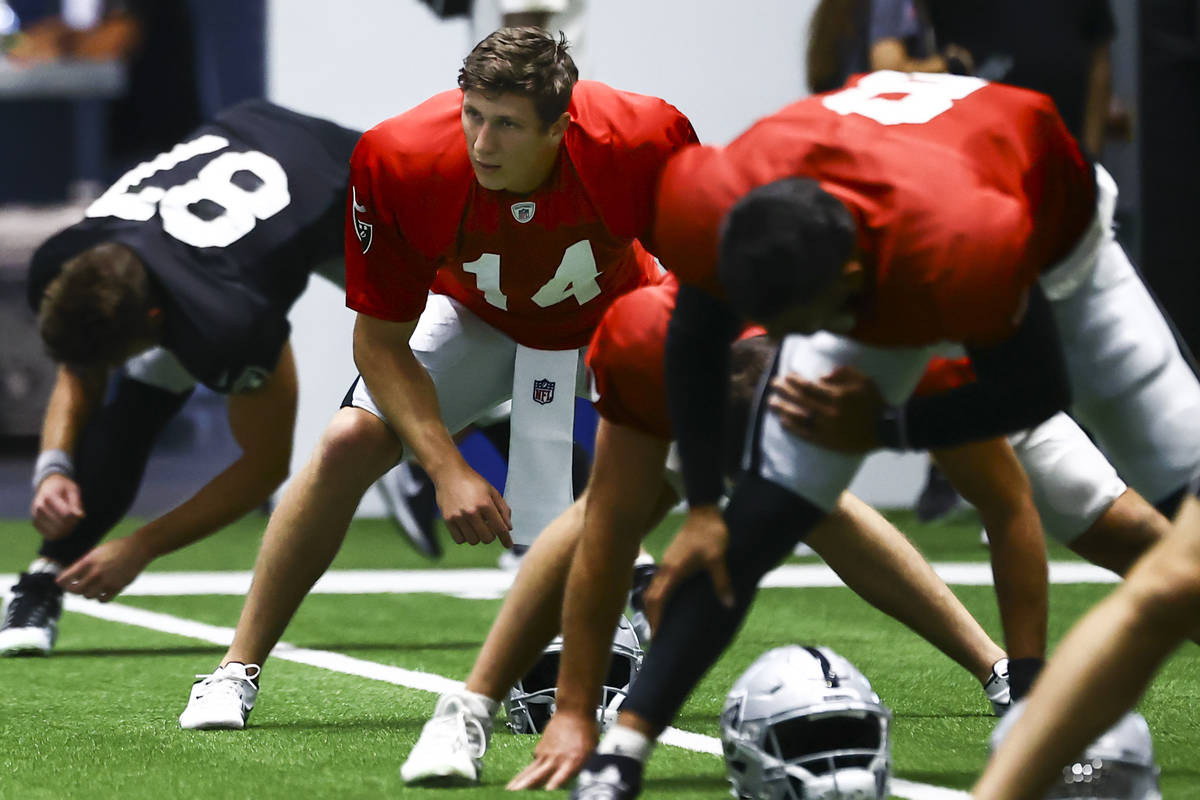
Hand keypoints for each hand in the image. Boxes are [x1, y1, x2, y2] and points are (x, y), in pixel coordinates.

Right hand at [30, 473, 84, 539]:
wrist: (47, 485)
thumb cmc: (63, 487)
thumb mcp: (72, 489)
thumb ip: (76, 502)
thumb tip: (80, 516)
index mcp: (48, 495)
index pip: (65, 514)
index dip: (75, 517)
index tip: (79, 513)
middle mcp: (38, 506)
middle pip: (60, 524)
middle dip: (72, 524)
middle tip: (77, 519)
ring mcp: (35, 516)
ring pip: (54, 532)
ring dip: (67, 530)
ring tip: (71, 523)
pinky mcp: (35, 523)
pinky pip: (48, 535)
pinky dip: (59, 534)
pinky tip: (64, 528)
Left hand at [57, 536, 152, 600]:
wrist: (138, 548)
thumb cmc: (117, 548)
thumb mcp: (97, 552)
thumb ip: (84, 564)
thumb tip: (71, 576)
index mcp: (89, 561)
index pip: (67, 577)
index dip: (62, 581)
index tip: (61, 582)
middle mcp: (96, 573)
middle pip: (76, 590)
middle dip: (72, 589)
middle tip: (74, 587)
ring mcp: (107, 581)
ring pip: (88, 596)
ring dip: (87, 593)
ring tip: (90, 588)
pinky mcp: (118, 587)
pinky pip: (103, 600)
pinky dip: (100, 598)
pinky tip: (102, 592)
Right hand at [432, 464, 512, 547]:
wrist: (449, 474)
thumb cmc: (473, 482)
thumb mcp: (492, 491)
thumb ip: (503, 509)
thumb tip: (508, 528)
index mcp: (485, 504)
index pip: (500, 528)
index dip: (506, 539)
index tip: (509, 545)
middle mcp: (471, 512)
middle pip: (487, 538)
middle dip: (491, 535)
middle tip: (488, 526)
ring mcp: (458, 517)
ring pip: (473, 541)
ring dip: (477, 536)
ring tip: (475, 525)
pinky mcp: (448, 520)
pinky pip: (459, 540)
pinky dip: (465, 537)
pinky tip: (466, 527)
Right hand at [505, 709, 596, 790]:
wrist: (574, 711)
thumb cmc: (585, 729)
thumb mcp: (592, 751)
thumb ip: (583, 768)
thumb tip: (583, 781)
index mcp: (573, 761)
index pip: (560, 778)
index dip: (552, 785)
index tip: (547, 791)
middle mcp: (557, 758)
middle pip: (538, 775)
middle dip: (526, 786)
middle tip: (515, 792)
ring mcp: (547, 753)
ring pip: (531, 770)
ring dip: (519, 781)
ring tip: (510, 789)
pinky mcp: (541, 748)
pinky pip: (533, 763)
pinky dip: (525, 772)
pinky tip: (519, 781)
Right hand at [644, 506, 733, 630]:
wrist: (704, 512)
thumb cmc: (710, 533)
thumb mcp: (718, 558)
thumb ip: (722, 581)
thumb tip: (729, 604)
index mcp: (673, 570)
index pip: (657, 598)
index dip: (654, 617)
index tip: (654, 635)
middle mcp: (666, 568)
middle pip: (650, 596)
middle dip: (650, 616)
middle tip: (655, 635)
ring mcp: (667, 563)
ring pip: (653, 588)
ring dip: (653, 606)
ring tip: (660, 623)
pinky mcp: (672, 559)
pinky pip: (660, 582)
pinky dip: (660, 595)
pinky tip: (669, 601)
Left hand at [768, 365, 883, 452]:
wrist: (885, 428)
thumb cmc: (874, 401)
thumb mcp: (863, 380)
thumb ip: (843, 373)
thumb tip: (820, 377)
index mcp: (837, 396)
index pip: (809, 387)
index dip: (795, 381)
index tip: (786, 376)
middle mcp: (829, 412)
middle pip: (801, 400)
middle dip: (785, 391)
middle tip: (773, 384)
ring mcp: (827, 428)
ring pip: (799, 418)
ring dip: (783, 409)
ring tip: (771, 402)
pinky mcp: (827, 442)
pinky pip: (806, 434)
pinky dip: (793, 428)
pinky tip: (783, 422)